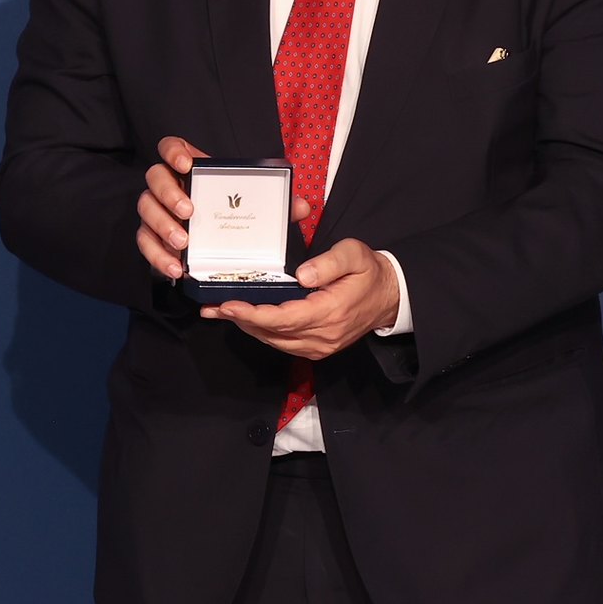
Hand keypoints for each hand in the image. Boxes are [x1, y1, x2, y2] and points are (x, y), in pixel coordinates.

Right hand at [135, 136, 312, 280]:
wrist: (221, 251)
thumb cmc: (236, 219)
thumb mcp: (259, 211)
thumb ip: (279, 207)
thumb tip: (302, 206)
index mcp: (193, 171)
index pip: (172, 147)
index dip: (173, 151)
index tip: (186, 165)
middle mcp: (169, 187)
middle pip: (154, 177)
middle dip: (168, 193)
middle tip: (189, 211)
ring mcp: (158, 212)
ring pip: (146, 209)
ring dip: (161, 225)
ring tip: (182, 243)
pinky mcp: (152, 238)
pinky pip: (145, 243)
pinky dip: (157, 255)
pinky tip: (175, 267)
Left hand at [205, 238, 399, 357]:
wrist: (390, 296)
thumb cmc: (369, 271)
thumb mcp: (354, 255)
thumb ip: (328, 263)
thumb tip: (301, 276)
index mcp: (331, 312)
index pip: (284, 318)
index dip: (253, 314)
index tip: (228, 304)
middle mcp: (324, 335)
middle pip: (274, 333)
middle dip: (241, 320)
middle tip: (212, 308)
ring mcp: (321, 346)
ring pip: (276, 341)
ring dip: (247, 327)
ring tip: (219, 313)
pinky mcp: (318, 347)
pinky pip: (284, 343)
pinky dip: (262, 332)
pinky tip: (245, 319)